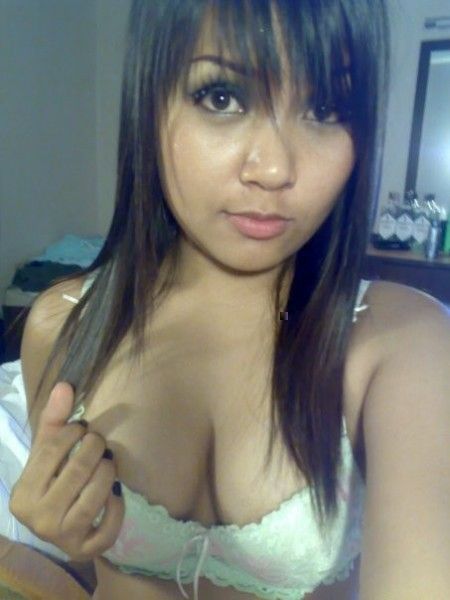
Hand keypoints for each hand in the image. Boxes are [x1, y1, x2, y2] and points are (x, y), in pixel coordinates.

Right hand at [9, 382, 124, 561]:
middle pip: (77, 472)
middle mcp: (38, 520)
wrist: (59, 527)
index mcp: (23, 495)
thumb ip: (54, 420)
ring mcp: (62, 538)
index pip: (50, 452)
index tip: (82, 428)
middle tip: (99, 442)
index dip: (72, 433)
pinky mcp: (85, 549)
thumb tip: (64, 385)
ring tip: (108, 462)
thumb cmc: (52, 483)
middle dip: (94, 449)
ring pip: (95, 497)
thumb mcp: (47, 454)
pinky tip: (115, 494)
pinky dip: (117, 507)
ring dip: (108, 472)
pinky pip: (108, 527)